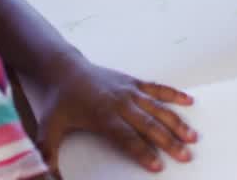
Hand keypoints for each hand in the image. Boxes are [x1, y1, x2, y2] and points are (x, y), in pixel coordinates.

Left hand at [32, 59, 196, 173]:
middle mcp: (120, 103)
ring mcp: (129, 91)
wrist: (63, 68)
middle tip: (185, 156)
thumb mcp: (48, 128)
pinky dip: (174, 95)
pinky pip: (157, 88)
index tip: (158, 165)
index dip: (143, 152)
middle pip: (149, 125)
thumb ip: (47, 153)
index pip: (127, 138)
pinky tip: (189, 101)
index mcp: (103, 116)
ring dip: (176, 122)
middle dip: (168, 141)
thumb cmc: (59, 100)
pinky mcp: (133, 82)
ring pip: (158, 108)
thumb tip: (44, 174)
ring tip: (192, 136)